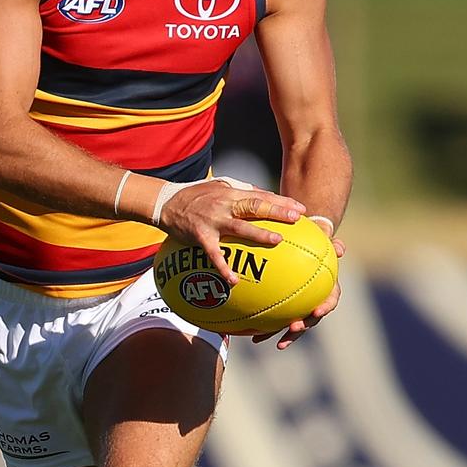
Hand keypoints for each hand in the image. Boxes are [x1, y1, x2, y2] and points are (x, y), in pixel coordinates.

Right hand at [158, 180, 305, 285]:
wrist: (166, 203)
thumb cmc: (196, 196)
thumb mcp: (219, 186)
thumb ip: (241, 191)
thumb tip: (266, 197)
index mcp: (231, 193)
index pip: (261, 196)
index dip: (281, 202)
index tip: (300, 210)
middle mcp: (224, 205)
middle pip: (254, 207)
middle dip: (276, 212)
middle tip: (295, 219)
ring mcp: (213, 221)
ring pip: (239, 227)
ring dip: (258, 234)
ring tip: (277, 240)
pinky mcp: (201, 236)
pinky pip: (214, 254)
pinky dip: (224, 267)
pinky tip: (234, 280)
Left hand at [252, 234, 345, 348]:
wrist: (307, 245)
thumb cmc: (317, 241)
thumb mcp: (325, 239)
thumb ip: (332, 243)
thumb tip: (340, 249)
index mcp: (327, 288)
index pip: (330, 300)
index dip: (325, 307)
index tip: (317, 311)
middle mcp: (315, 301)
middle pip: (312, 318)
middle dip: (304, 326)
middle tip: (294, 327)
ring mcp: (301, 306)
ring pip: (294, 324)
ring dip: (287, 335)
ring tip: (275, 343)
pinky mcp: (286, 308)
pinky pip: (277, 318)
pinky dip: (267, 328)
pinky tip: (252, 335)